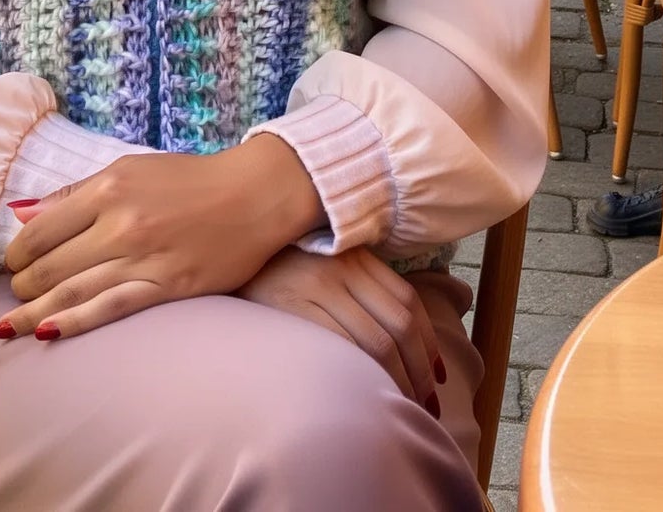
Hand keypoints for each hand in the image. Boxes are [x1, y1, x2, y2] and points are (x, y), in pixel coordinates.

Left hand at [0, 137, 324, 342]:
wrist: (253, 195)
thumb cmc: (190, 179)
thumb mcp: (130, 169)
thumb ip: (77, 194)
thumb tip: (25, 214)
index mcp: (108, 188)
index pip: (41, 228)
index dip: (18, 251)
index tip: (13, 262)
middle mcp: (120, 224)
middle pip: (51, 265)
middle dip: (23, 284)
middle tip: (14, 293)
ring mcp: (142, 259)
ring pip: (73, 292)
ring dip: (33, 311)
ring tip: (7, 326)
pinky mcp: (165, 287)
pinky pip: (110, 309)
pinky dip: (73, 323)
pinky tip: (45, 333)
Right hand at [236, 246, 444, 412]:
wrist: (224, 258)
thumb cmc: (276, 269)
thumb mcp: (323, 264)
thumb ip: (357, 284)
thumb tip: (400, 334)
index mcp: (354, 255)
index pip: (408, 301)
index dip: (429, 342)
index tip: (438, 375)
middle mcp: (340, 268)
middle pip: (398, 325)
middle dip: (420, 370)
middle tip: (427, 403)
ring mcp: (317, 287)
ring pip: (377, 341)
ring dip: (399, 380)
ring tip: (404, 407)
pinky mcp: (292, 308)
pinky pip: (342, 347)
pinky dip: (363, 375)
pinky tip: (367, 394)